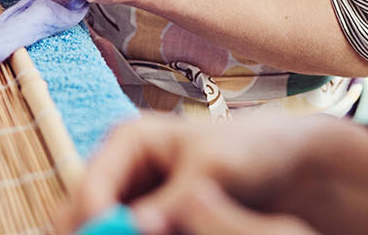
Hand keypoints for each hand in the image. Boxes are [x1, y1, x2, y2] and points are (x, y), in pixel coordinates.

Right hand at [58, 116, 327, 234]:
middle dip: (99, 233)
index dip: (97, 225)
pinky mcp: (147, 223)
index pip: (91, 190)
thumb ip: (174, 201)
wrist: (284, 164)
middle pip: (82, 218)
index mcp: (126, 141)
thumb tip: (135, 228)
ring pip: (101, 231)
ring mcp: (130, 199)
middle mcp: (120, 170)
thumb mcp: (214, 171)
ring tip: (170, 234)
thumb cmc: (250, 150)